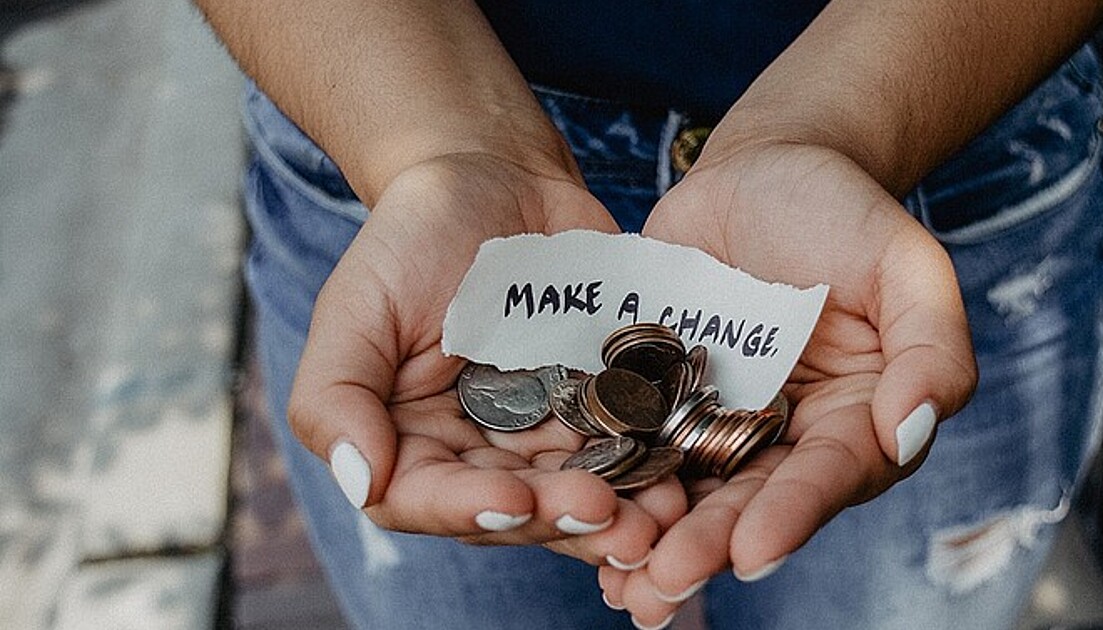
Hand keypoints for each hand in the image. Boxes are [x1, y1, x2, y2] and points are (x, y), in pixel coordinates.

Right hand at [287, 153, 687, 566]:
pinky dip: (655, 467)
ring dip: (622, 514)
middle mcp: (479, 454)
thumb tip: (360, 481)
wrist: (496, 177)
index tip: (517, 501)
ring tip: (661, 517)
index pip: (428, 500)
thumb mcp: (356, 306)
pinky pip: (630, 447)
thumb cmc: (412, 238)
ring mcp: (546, 434)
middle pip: (516, 510)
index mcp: (411, 442)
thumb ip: (336, 396)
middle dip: (562, 519)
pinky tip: (684, 477)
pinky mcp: (603, 407)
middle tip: (612, 518)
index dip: (471, 510)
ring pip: (579, 493)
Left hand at [602, 142, 977, 623]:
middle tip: (665, 581)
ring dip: (654, 539)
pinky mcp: (658, 396)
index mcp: (855, 419)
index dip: (793, 514)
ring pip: (687, 490)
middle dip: (709, 545)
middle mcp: (785, 437)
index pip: (829, 475)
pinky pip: (632, 444)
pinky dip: (609, 482)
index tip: (753, 550)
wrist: (763, 168)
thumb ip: (932, 347)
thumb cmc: (845, 211)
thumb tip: (911, 431)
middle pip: (750, 501)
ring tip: (620, 583)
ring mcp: (716, 420)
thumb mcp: (907, 264)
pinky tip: (575, 518)